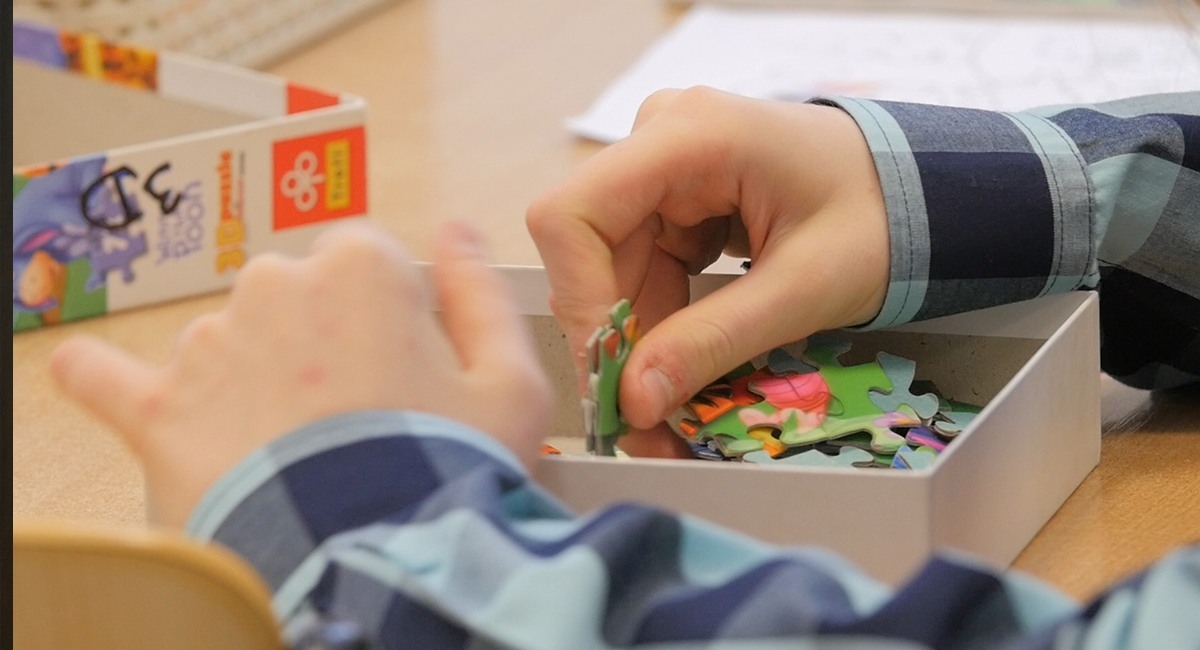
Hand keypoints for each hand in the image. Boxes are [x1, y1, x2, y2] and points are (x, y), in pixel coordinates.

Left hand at [50, 221, 552, 527]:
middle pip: (295, 298)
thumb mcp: (511, 386)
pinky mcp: (157, 409)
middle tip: (352, 418)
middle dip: (318, 345)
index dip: (387, 317)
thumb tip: (458, 232)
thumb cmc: (444, 471)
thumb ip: (481, 296)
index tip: (401, 369)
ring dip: (250, 380)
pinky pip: (107, 378)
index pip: (367, 262)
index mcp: (362, 269)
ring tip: (293, 453)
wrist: (366, 560)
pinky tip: (102, 381)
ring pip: (227, 343)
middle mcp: (276, 286)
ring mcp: (210, 346)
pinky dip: (106, 381)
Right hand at [526, 87, 887, 455]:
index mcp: (691, 136)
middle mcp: (661, 137)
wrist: (923, 190)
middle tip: (641, 417)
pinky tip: (685, 360)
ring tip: (668, 405)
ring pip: (611, 266)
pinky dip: (659, 319)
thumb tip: (633, 401)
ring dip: (636, 338)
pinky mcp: (676, 195)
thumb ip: (713, 341)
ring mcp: (665, 164)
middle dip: (612, 336)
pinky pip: (642, 265)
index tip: (610, 372)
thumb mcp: (802, 289)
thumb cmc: (881, 219)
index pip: (573, 214)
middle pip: (589, 248)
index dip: (579, 298)